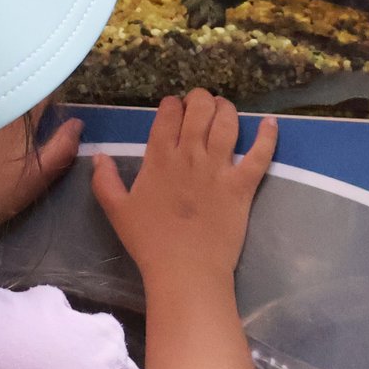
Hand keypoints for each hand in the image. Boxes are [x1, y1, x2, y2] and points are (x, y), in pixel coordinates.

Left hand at [0, 102, 82, 250]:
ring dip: (4, 103)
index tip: (50, 113)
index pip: (43, 90)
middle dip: (26, 99)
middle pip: (18, 89)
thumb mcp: (38, 177)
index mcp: (20, 116)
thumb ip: (63, 147)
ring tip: (4, 126)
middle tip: (28, 121)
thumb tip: (77, 124)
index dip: (49, 98)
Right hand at [91, 89, 276, 289]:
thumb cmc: (150, 242)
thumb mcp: (116, 211)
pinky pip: (259, 155)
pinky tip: (270, 123)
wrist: (185, 269)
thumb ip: (104, 181)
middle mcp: (191, 155)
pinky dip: (267, 136)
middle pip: (200, 110)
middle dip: (200, 99)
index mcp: (160, 158)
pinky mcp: (242, 185)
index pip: (168, 115)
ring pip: (228, 124)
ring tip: (225, 107)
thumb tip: (98, 156)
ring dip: (227, 109)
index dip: (172, 104)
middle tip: (201, 103)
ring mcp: (219, 169)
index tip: (173, 107)